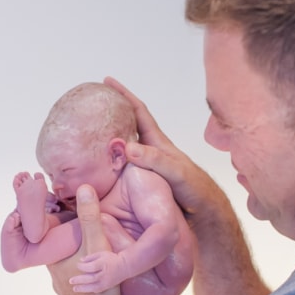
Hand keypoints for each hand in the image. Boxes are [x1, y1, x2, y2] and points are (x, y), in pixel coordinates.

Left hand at [47, 185, 129, 294]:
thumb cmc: (98, 286)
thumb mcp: (97, 244)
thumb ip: (90, 217)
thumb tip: (84, 189)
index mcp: (53, 260)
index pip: (46, 236)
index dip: (53, 223)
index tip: (60, 211)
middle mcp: (55, 275)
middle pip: (59, 251)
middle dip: (69, 241)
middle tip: (83, 225)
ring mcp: (67, 290)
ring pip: (70, 268)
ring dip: (81, 259)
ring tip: (96, 246)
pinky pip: (82, 282)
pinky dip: (89, 274)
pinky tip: (102, 269)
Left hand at [71, 250, 129, 292]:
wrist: (125, 266)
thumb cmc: (112, 258)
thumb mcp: (102, 254)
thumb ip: (91, 257)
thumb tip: (81, 261)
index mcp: (103, 264)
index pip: (91, 267)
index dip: (82, 266)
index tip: (78, 265)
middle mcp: (105, 274)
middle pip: (90, 278)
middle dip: (79, 280)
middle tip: (70, 281)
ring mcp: (107, 282)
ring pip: (93, 287)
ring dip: (83, 288)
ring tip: (74, 289)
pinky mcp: (108, 286)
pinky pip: (98, 290)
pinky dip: (90, 290)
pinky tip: (84, 289)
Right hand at [104, 76, 219, 227]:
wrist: (204, 212)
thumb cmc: (194, 190)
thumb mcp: (176, 172)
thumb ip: (154, 160)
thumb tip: (128, 147)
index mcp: (157, 142)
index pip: (138, 111)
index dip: (124, 95)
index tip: (108, 82)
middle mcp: (149, 150)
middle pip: (127, 124)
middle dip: (112, 112)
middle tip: (93, 103)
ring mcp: (145, 164)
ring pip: (122, 144)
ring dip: (109, 136)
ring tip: (90, 131)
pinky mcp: (141, 179)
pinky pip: (120, 163)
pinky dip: (109, 159)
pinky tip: (98, 164)